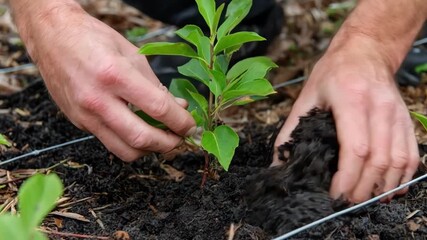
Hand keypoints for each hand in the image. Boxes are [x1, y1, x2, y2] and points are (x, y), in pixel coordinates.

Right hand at [24, 6, 195, 160]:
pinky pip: (110, 141)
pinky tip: (138, 128)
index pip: (157, 108)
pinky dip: (129, 141)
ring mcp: (84, 115)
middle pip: (141, 139)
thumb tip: (177, 107)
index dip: (180, 121)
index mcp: (114, 75)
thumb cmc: (92, 38)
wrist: (50, 35)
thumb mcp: (130, 53)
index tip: (191, 125)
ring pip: (124, 150)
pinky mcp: (78, 123)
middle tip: (180, 137)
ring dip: (149, 149)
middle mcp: (97, 99)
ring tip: (161, 136)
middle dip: (169, 144)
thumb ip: (154, 84)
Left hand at [273, 37, 418, 202]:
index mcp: (351, 100)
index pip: (356, 148)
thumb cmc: (333, 73)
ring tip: (365, 200)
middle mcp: (379, 108)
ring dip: (383, 187)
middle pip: (379, 160)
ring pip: (399, 161)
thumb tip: (279, 162)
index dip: (347, 178)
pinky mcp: (406, 119)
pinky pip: (411, 154)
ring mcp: (397, 114)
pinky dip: (402, 177)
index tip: (335, 194)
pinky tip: (389, 189)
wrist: (366, 50)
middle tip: (346, 203)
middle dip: (363, 189)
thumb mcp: (306, 97)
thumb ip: (291, 131)